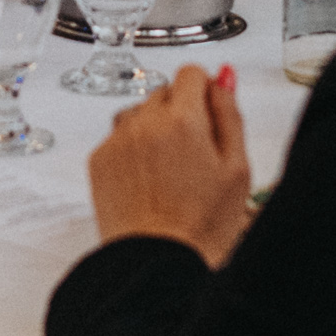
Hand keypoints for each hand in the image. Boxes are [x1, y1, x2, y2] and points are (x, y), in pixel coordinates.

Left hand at [86, 64, 253, 267]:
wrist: (156, 262)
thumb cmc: (200, 225)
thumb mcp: (236, 169)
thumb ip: (229, 114)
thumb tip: (224, 77)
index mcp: (183, 119)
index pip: (191, 73)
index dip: (205, 92)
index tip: (209, 112)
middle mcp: (145, 122)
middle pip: (165, 92)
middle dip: (181, 113)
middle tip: (195, 154)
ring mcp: (118, 140)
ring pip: (140, 114)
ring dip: (154, 129)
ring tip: (171, 170)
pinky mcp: (99, 160)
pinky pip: (119, 138)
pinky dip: (133, 150)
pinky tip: (150, 181)